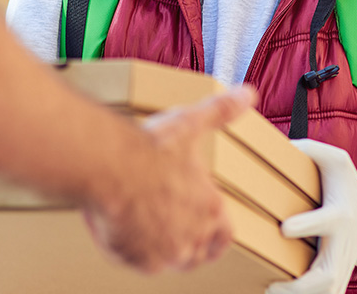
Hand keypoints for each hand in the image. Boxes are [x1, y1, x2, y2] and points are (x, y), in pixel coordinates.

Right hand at [82, 86, 254, 273]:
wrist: (110, 167)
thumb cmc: (149, 149)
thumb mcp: (191, 123)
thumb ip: (221, 111)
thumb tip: (246, 94)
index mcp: (210, 208)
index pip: (225, 235)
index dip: (217, 234)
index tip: (210, 231)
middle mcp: (192, 236)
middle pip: (198, 253)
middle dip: (188, 243)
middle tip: (173, 229)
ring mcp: (166, 252)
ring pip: (171, 261)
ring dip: (164, 250)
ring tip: (149, 233)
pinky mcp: (138, 260)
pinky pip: (140, 263)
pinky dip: (134, 252)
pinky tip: (124, 234)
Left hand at [267, 139, 356, 293]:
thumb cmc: (344, 185)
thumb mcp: (334, 160)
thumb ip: (310, 150)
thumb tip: (280, 146)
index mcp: (339, 214)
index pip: (326, 222)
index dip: (307, 226)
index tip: (284, 228)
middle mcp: (342, 245)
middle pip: (327, 274)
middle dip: (302, 285)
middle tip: (273, 285)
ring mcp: (342, 265)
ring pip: (328, 292)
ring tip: (271, 292)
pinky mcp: (338, 278)